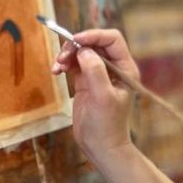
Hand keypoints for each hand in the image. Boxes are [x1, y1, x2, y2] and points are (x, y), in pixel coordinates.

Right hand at [52, 29, 137, 165]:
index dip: (94, 35)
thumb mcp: (102, 97)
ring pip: (82, 51)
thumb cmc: (107, 125)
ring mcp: (99, 74)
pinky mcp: (86, 81)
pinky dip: (64, 64)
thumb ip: (95, 71)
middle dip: (77, 45)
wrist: (101, 146)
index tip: (76, 41)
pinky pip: (74, 64)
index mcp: (125, 68)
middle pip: (94, 42)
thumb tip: (84, 50)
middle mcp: (114, 68)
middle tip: (63, 56)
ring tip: (57, 66)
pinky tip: (56, 71)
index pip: (112, 39)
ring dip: (67, 54)